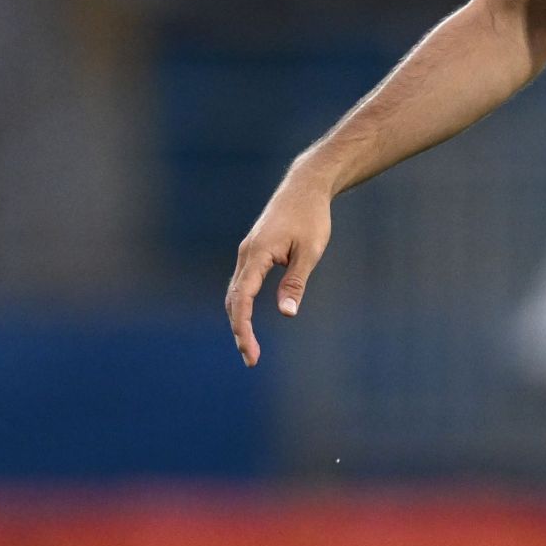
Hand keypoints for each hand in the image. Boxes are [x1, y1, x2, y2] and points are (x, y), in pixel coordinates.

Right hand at [225, 167, 332, 366]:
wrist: (304, 187)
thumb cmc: (311, 217)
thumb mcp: (310, 251)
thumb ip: (296, 282)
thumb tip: (287, 313)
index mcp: (257, 254)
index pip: (243, 299)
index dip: (244, 329)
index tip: (251, 353)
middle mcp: (246, 254)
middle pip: (234, 300)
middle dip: (239, 331)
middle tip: (251, 359)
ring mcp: (247, 252)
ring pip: (235, 292)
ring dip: (239, 319)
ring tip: (250, 347)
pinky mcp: (253, 251)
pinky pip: (241, 283)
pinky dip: (241, 304)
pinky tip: (247, 319)